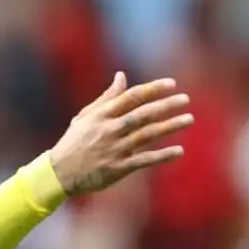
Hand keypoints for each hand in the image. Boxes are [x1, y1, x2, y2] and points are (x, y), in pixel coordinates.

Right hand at [49, 72, 192, 196]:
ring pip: (147, 135)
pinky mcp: (118, 168)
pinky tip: (179, 151)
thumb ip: (107, 97)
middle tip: (185, 99)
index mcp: (102, 115)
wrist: (60, 173)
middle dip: (166, 105)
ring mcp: (115, 149)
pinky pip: (144, 160)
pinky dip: (162, 156)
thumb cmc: (74, 142)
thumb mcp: (86, 116)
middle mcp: (110, 130)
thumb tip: (122, 76)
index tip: (172, 83)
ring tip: (189, 119)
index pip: (132, 97)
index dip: (153, 89)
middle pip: (143, 114)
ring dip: (170, 126)